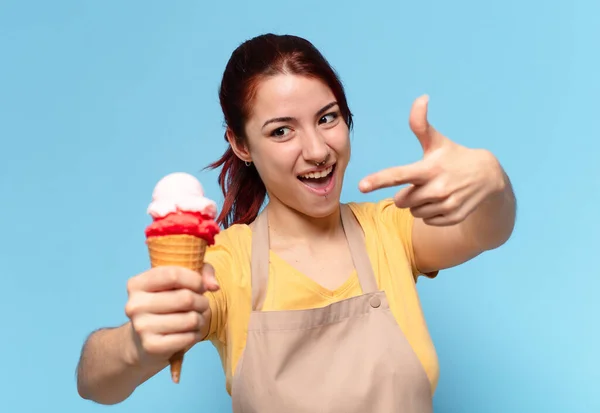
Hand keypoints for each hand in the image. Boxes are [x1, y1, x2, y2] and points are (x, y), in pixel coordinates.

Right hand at [124, 265, 218, 364]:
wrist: (142, 341)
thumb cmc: (165, 304)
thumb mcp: (178, 281)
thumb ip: (201, 272)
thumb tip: (214, 286)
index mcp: (137, 284)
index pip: (173, 275)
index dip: (195, 280)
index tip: (200, 286)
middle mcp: (135, 305)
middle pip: (185, 298)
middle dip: (202, 301)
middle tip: (202, 305)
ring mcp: (141, 327)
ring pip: (190, 319)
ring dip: (201, 319)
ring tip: (196, 319)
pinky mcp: (151, 346)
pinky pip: (188, 337)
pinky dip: (196, 334)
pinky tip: (190, 332)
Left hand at [359, 95, 505, 225]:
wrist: (489, 177)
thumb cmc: (455, 157)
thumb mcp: (437, 142)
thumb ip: (421, 124)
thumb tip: (421, 98)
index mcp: (428, 168)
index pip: (398, 175)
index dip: (378, 180)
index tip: (361, 185)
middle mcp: (437, 188)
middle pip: (401, 201)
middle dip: (406, 194)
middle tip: (422, 184)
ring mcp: (446, 205)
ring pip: (413, 213)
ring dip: (418, 205)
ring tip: (435, 192)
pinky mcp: (453, 218)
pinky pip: (427, 221)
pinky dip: (431, 213)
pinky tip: (444, 202)